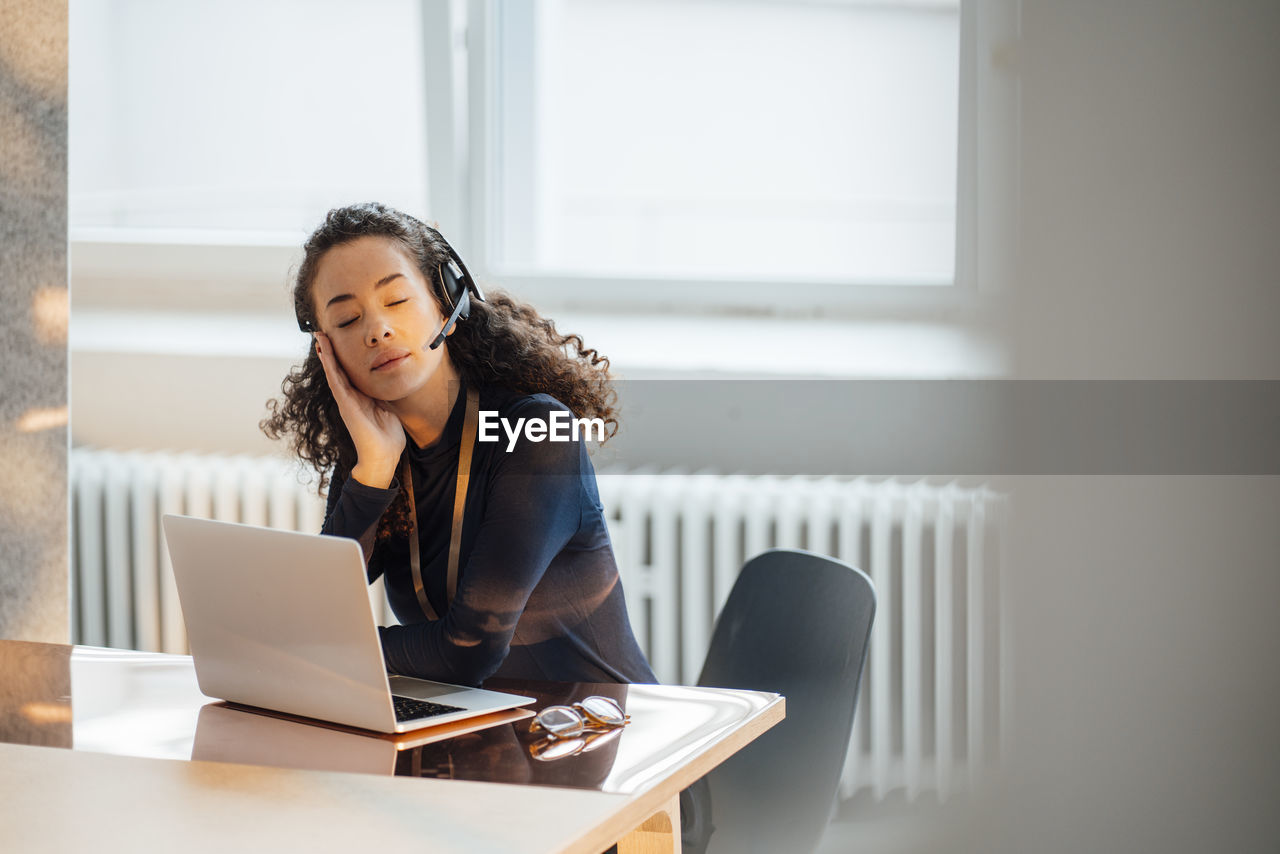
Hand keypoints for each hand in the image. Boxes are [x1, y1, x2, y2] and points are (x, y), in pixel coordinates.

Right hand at [314, 331, 405, 487]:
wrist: (384, 455)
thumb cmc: (388, 436)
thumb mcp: (388, 408)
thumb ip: (383, 394)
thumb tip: (388, 380)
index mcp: (360, 397)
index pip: (348, 372)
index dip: (342, 356)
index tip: (336, 340)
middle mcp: (350, 397)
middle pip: (337, 369)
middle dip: (330, 351)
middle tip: (321, 332)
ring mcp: (346, 401)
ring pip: (333, 372)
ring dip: (326, 354)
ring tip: (319, 337)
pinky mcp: (346, 406)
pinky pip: (336, 382)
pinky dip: (330, 367)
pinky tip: (326, 354)